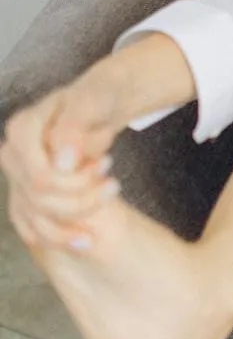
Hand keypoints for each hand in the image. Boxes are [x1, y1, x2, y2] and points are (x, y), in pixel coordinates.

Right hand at [0, 66, 123, 249]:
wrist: (99, 106)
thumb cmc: (96, 98)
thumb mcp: (91, 102)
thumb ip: (74, 127)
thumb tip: (62, 162)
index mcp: (22, 129)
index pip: (40, 174)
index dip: (75, 179)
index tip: (107, 165)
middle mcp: (12, 155)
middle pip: (41, 196)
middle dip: (82, 197)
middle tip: (114, 184)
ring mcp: (16, 179)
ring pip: (38, 217)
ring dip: (77, 217)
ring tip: (109, 199)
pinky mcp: (25, 197)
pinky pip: (35, 228)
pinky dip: (61, 238)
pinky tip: (87, 240)